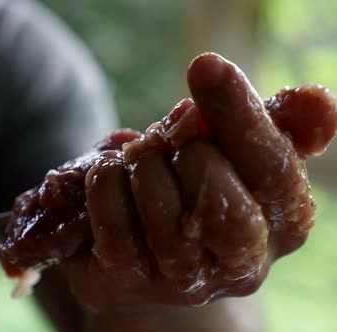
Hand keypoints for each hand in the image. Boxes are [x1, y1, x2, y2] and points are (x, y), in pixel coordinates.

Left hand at [60, 53, 336, 311]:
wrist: (137, 239)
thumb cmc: (189, 181)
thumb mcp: (232, 146)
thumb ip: (273, 124)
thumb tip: (315, 100)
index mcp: (283, 220)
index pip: (274, 170)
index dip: (240, 115)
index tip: (206, 65)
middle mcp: (241, 261)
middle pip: (220, 200)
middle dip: (185, 150)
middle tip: (168, 138)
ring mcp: (183, 277)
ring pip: (163, 213)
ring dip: (142, 165)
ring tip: (140, 158)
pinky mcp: (130, 278)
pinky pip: (114, 222)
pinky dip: (107, 182)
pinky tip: (111, 176)